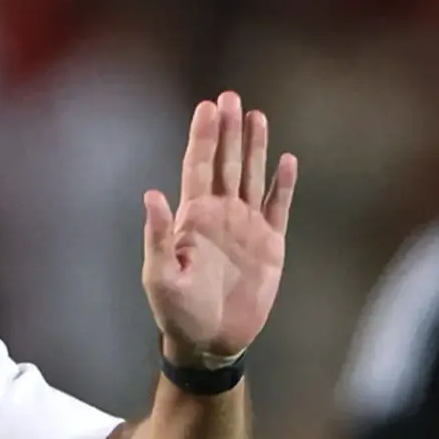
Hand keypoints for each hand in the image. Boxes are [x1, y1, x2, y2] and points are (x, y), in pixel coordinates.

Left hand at [141, 92, 296, 365]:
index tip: (206, 107)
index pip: (198, 168)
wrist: (210, 341)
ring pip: (252, 177)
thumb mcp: (159, 277)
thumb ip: (157, 236)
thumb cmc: (177, 313)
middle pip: (226, 163)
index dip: (203, 137)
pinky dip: (284, 185)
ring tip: (257, 116)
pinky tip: (287, 161)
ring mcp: (246, 228)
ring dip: (255, 148)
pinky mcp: (269, 245)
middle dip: (228, 131)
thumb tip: (152, 194)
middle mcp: (220, 216)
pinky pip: (279, 208)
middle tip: (230, 96)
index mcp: (193, 219)